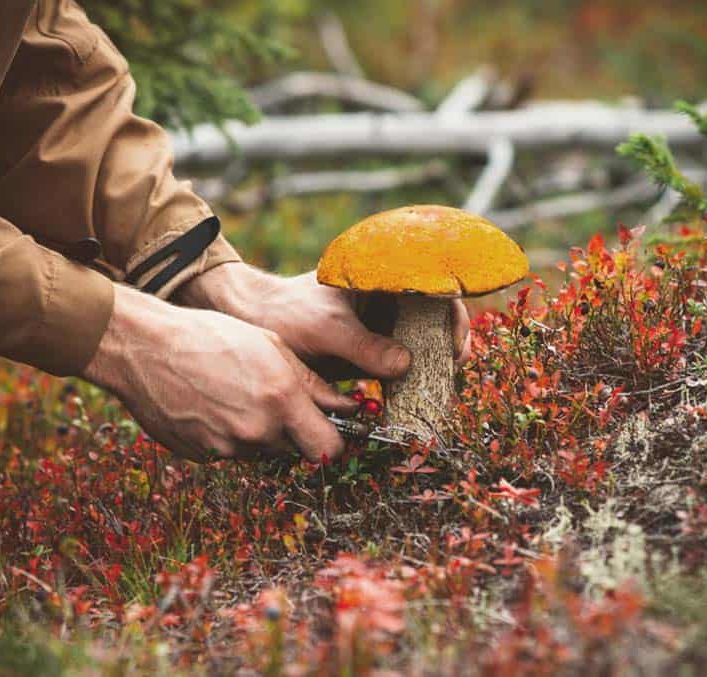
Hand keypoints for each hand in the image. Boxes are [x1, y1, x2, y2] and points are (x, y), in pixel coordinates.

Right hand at [83, 284, 356, 462]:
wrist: (145, 348)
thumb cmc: (212, 336)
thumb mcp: (272, 346)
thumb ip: (314, 383)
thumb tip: (348, 406)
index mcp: (282, 400)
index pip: (330, 448)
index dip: (333, 438)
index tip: (328, 425)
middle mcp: (257, 431)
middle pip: (296, 450)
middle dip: (294, 431)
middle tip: (274, 399)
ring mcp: (227, 448)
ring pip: (262, 451)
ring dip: (260, 432)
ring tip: (236, 394)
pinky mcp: (202, 456)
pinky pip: (230, 451)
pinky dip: (228, 435)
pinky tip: (212, 404)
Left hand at [176, 263, 471, 378]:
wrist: (252, 323)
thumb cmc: (286, 313)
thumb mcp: (326, 330)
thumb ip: (365, 347)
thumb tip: (405, 366)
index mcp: (383, 276)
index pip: (437, 287)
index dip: (454, 314)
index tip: (454, 344)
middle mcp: (388, 297)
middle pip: (437, 318)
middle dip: (448, 344)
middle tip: (450, 371)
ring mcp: (381, 323)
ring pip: (423, 342)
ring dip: (433, 364)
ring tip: (435, 388)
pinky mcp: (371, 348)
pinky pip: (402, 362)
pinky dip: (412, 378)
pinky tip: (413, 396)